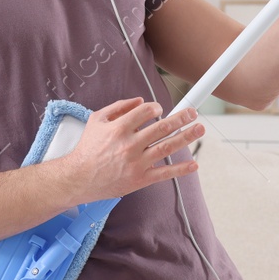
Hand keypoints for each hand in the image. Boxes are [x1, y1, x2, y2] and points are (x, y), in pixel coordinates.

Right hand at [55, 98, 201, 202]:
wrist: (79, 178)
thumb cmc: (88, 148)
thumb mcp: (97, 120)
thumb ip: (119, 107)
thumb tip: (141, 100)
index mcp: (119, 128)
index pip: (146, 112)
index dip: (156, 107)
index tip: (160, 109)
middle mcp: (129, 145)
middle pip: (162, 127)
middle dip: (181, 118)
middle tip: (193, 112)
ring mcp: (136, 163)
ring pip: (167, 147)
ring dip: (186, 137)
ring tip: (200, 128)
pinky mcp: (140, 179)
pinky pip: (164, 173)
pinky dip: (180, 169)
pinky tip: (193, 164)